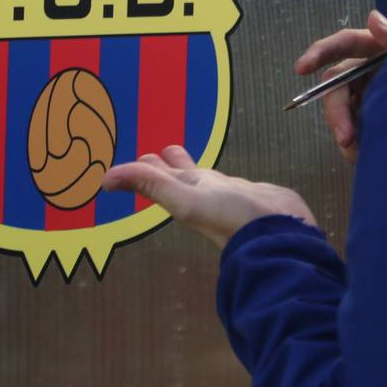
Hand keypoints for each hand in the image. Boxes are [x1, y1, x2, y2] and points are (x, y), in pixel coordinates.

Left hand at [101, 145, 316, 248]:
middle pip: (182, 174)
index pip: (161, 176)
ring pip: (206, 176)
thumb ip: (151, 185)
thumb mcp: (186, 201)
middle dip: (169, 164)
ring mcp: (231, 193)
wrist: (281, 233)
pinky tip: (229, 177)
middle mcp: (206, 193)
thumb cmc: (232, 219)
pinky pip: (234, 181)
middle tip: (155, 153)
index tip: (139, 157)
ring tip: (184, 158)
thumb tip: (104, 179)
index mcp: (188, 193)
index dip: (147, 167)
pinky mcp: (255, 193)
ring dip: (194, 168)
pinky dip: (224, 176)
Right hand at [294, 9, 386, 162]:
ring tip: (362, 154)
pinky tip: (369, 156)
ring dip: (346, 134)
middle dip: (336, 113)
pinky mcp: (372, 121)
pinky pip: (355, 134)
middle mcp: (365, 72)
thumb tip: (372, 18)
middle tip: (345, 138)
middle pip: (337, 89)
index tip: (301, 69)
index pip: (342, 45)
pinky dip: (358, 147)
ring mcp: (367, 98)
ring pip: (343, 115)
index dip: (319, 53)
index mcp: (373, 49)